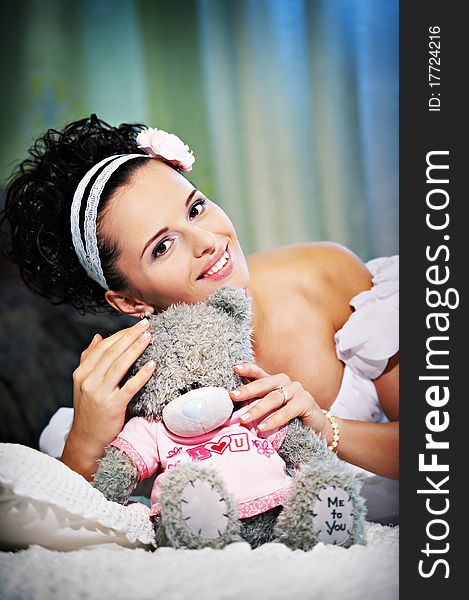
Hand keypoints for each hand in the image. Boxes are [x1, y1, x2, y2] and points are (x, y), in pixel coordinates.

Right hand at [69, 318, 156, 458]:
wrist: (86, 439)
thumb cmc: (89, 409)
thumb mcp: (83, 383)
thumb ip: (89, 359)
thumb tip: (97, 337)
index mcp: (82, 373)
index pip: (102, 348)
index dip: (120, 334)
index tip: (135, 325)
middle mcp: (88, 381)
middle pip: (112, 353)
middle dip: (130, 336)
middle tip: (146, 324)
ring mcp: (100, 394)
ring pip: (120, 366)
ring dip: (135, 349)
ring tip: (149, 337)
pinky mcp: (112, 407)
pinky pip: (130, 387)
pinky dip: (141, 375)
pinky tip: (152, 365)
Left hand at [229, 363, 327, 434]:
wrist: (315, 427)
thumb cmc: (289, 419)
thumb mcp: (271, 410)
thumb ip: (257, 406)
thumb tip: (234, 412)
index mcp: (274, 382)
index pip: (259, 373)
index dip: (248, 369)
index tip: (235, 368)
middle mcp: (285, 382)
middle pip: (264, 384)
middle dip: (247, 390)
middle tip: (233, 396)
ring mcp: (296, 390)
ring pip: (274, 398)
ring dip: (257, 409)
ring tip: (244, 420)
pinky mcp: (306, 402)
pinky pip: (287, 411)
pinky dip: (274, 420)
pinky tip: (262, 427)